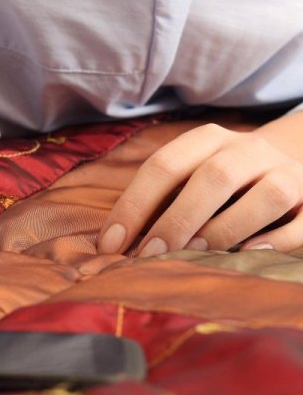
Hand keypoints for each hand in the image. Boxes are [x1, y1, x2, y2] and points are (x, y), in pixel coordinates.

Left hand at [98, 122, 302, 256]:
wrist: (294, 161)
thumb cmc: (223, 181)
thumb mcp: (190, 175)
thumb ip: (159, 201)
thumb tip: (112, 244)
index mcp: (208, 140)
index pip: (163, 165)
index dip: (134, 205)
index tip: (110, 244)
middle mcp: (249, 149)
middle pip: (213, 177)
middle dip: (177, 218)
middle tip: (149, 254)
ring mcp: (288, 172)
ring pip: (266, 196)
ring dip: (227, 227)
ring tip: (195, 254)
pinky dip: (280, 240)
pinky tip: (252, 253)